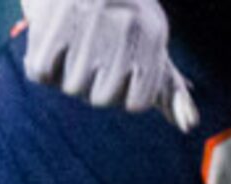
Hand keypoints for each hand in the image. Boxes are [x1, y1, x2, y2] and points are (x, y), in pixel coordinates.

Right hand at [20, 0, 195, 128]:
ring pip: (73, 87)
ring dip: (66, 75)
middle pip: (103, 98)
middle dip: (94, 86)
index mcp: (152, 36)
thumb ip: (169, 85)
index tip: (116, 73)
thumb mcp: (153, 40)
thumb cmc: (121, 11)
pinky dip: (41, 66)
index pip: (137, 102)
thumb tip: (188, 125)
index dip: (123, 94)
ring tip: (70, 47)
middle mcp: (123, 30)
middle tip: (89, 59)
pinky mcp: (52, 21)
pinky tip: (50, 46)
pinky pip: (41, 72)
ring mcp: (87, 25)